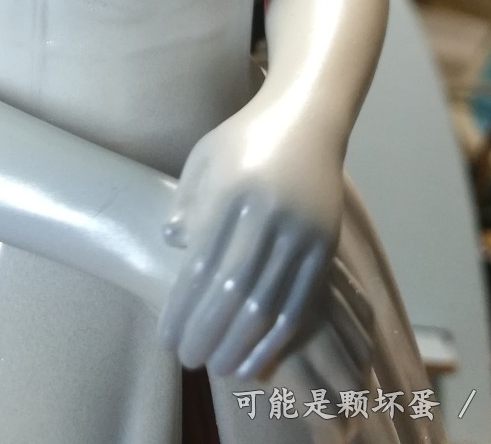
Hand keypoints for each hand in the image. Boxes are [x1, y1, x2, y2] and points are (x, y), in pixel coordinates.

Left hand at [157, 97, 344, 376]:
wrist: (305, 121)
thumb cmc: (244, 139)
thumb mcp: (205, 157)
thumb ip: (188, 201)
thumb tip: (173, 245)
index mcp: (232, 191)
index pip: (203, 264)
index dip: (184, 307)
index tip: (166, 336)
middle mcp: (268, 215)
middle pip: (234, 291)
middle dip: (208, 332)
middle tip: (187, 359)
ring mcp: (301, 233)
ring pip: (270, 304)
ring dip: (241, 342)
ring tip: (218, 367)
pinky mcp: (324, 247)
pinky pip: (301, 303)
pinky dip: (278, 337)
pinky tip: (258, 358)